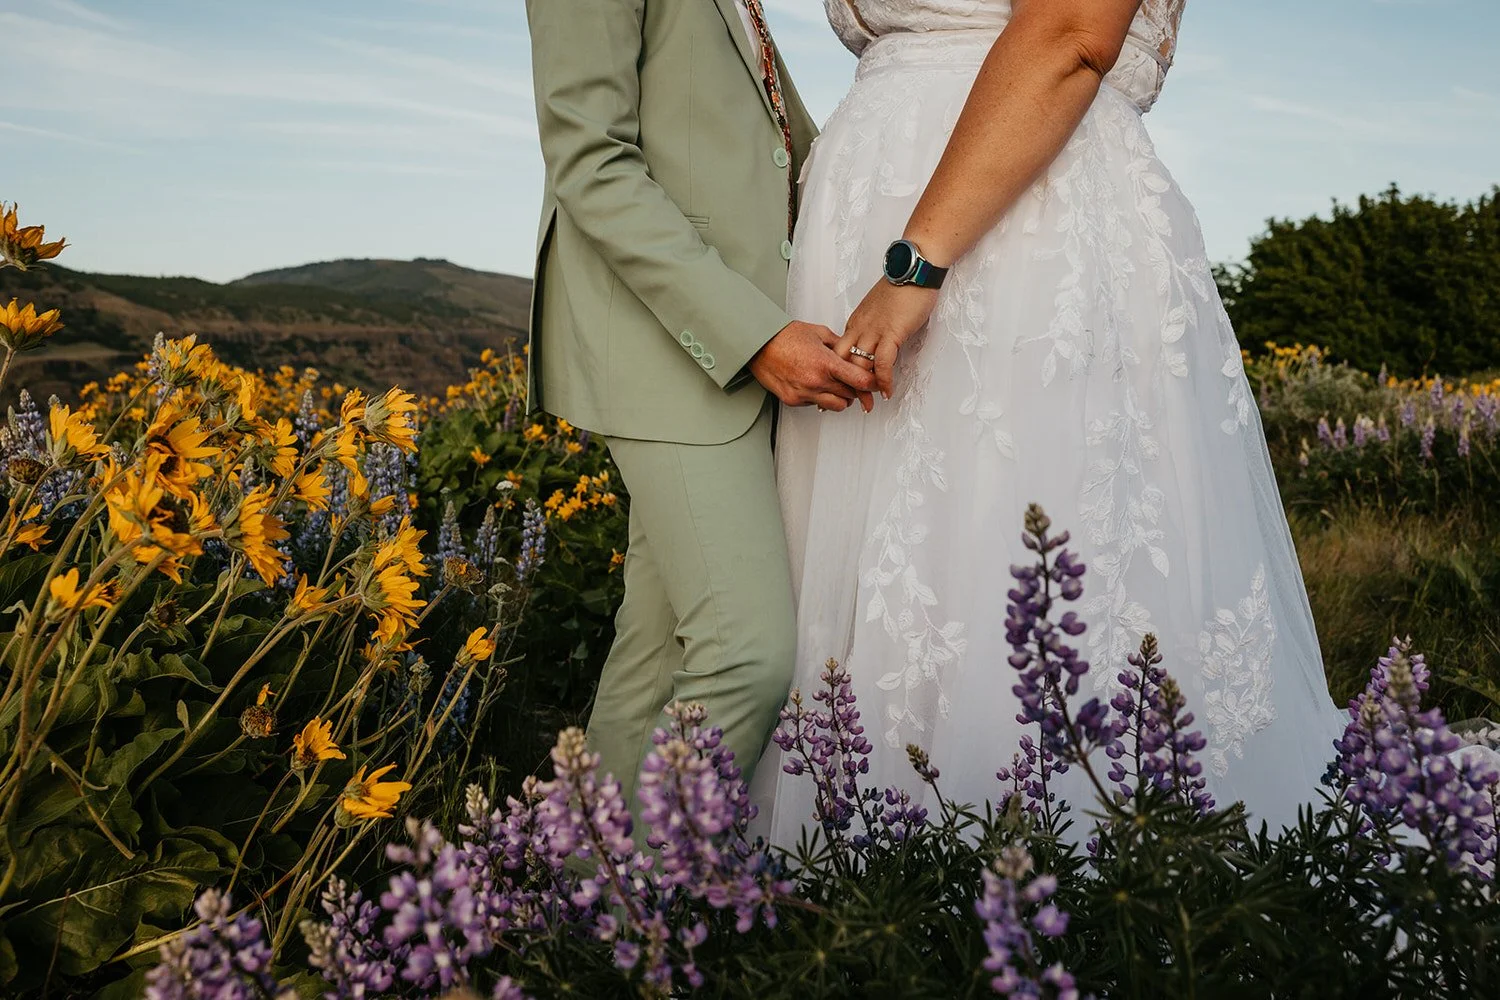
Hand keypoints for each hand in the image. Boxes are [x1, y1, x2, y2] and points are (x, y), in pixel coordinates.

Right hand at [749, 321, 878, 411]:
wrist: (758, 345)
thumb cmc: (784, 336)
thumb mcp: (818, 333)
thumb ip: (839, 345)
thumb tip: (853, 351)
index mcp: (826, 363)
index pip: (860, 381)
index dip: (872, 384)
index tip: (876, 384)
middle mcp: (816, 381)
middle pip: (851, 395)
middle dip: (857, 390)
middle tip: (858, 384)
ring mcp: (804, 393)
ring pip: (837, 405)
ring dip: (841, 398)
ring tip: (837, 386)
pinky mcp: (793, 400)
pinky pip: (816, 404)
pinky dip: (821, 398)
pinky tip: (816, 385)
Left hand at [836, 279, 939, 398]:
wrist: (914, 269)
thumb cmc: (902, 287)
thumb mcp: (880, 310)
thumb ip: (874, 328)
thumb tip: (878, 344)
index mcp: (855, 323)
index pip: (839, 353)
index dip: (839, 373)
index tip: (839, 387)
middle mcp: (859, 328)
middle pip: (842, 362)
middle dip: (843, 385)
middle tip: (847, 401)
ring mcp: (874, 331)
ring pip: (858, 366)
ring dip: (863, 388)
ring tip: (868, 404)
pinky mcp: (891, 333)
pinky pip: (882, 363)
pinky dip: (883, 381)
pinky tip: (886, 392)